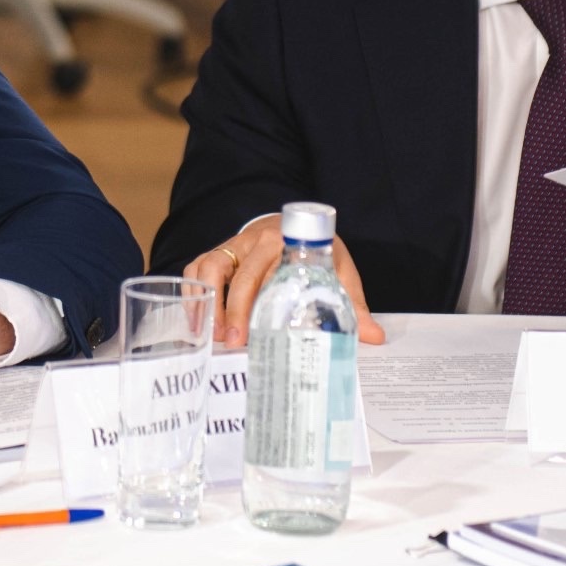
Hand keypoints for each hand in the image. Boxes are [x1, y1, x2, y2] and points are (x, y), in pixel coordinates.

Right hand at [187, 216, 386, 346]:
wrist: (297, 223)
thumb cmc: (317, 253)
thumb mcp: (338, 271)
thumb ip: (351, 303)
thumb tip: (374, 337)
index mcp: (286, 242)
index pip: (268, 271)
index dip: (260, 300)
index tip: (259, 330)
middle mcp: (255, 240)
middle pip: (238, 274)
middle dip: (233, 310)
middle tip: (235, 343)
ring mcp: (233, 245)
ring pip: (209, 266)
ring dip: (207, 301)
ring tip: (212, 336)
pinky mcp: (218, 253)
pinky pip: (196, 266)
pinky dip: (192, 291)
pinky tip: (196, 321)